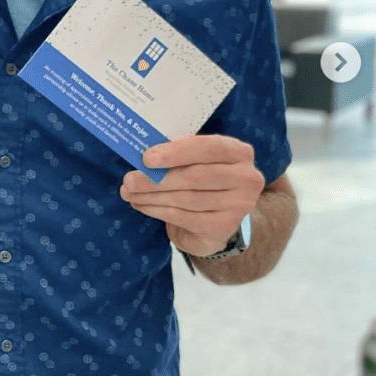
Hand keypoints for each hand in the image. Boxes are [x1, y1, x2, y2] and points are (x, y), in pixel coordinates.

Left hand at [119, 134, 264, 257]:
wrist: (215, 219)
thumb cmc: (200, 179)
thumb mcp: (192, 159)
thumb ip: (176, 151)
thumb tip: (146, 152)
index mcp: (239, 152)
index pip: (209, 148)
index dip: (176, 152)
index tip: (147, 158)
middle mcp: (246, 178)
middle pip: (195, 176)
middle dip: (156, 178)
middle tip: (128, 180)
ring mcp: (239, 205)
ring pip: (186, 198)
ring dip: (151, 196)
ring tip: (128, 192)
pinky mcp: (224, 227)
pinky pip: (183, 217)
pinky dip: (157, 210)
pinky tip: (140, 205)